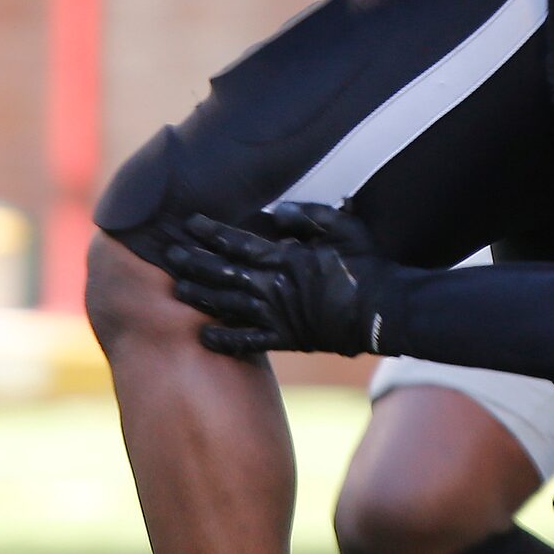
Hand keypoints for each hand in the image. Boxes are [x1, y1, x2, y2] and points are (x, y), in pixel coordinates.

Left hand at [166, 203, 383, 356]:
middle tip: (170, 254)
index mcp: (285, 258)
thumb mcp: (344, 227)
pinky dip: (225, 339)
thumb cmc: (367, 265)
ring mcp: (277, 315)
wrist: (384, 311)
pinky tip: (204, 336)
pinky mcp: (287, 338)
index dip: (211, 232)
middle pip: (223, 272)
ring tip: (177, 288)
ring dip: (201, 295)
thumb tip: (277, 212)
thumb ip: (309, 216)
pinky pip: (249, 342)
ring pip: (228, 304)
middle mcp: (274, 287)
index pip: (237, 242)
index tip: (189, 224)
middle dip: (194, 262)